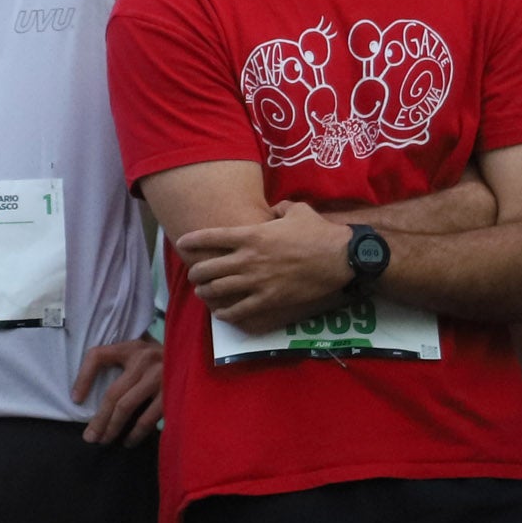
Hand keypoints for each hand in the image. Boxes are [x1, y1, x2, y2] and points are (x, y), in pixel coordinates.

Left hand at [72, 338, 166, 446]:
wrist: (200, 358)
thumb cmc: (163, 360)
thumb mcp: (141, 352)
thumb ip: (122, 363)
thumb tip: (89, 394)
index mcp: (132, 347)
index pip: (98, 355)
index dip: (83, 377)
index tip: (75, 399)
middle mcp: (144, 359)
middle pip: (113, 393)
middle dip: (99, 419)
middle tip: (90, 437)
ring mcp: (159, 376)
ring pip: (127, 407)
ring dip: (114, 428)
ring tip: (106, 441)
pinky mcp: (172, 393)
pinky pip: (148, 418)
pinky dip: (136, 433)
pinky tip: (129, 441)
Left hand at [178, 201, 351, 333]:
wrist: (338, 258)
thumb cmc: (317, 231)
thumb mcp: (297, 210)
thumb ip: (279, 208)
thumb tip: (273, 210)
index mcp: (251, 234)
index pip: (212, 237)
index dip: (193, 240)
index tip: (183, 243)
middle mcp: (248, 259)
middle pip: (209, 268)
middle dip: (196, 272)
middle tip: (194, 273)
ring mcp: (256, 282)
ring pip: (218, 290)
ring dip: (205, 292)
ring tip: (202, 292)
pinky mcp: (268, 300)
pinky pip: (239, 310)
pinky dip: (225, 313)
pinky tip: (219, 314)